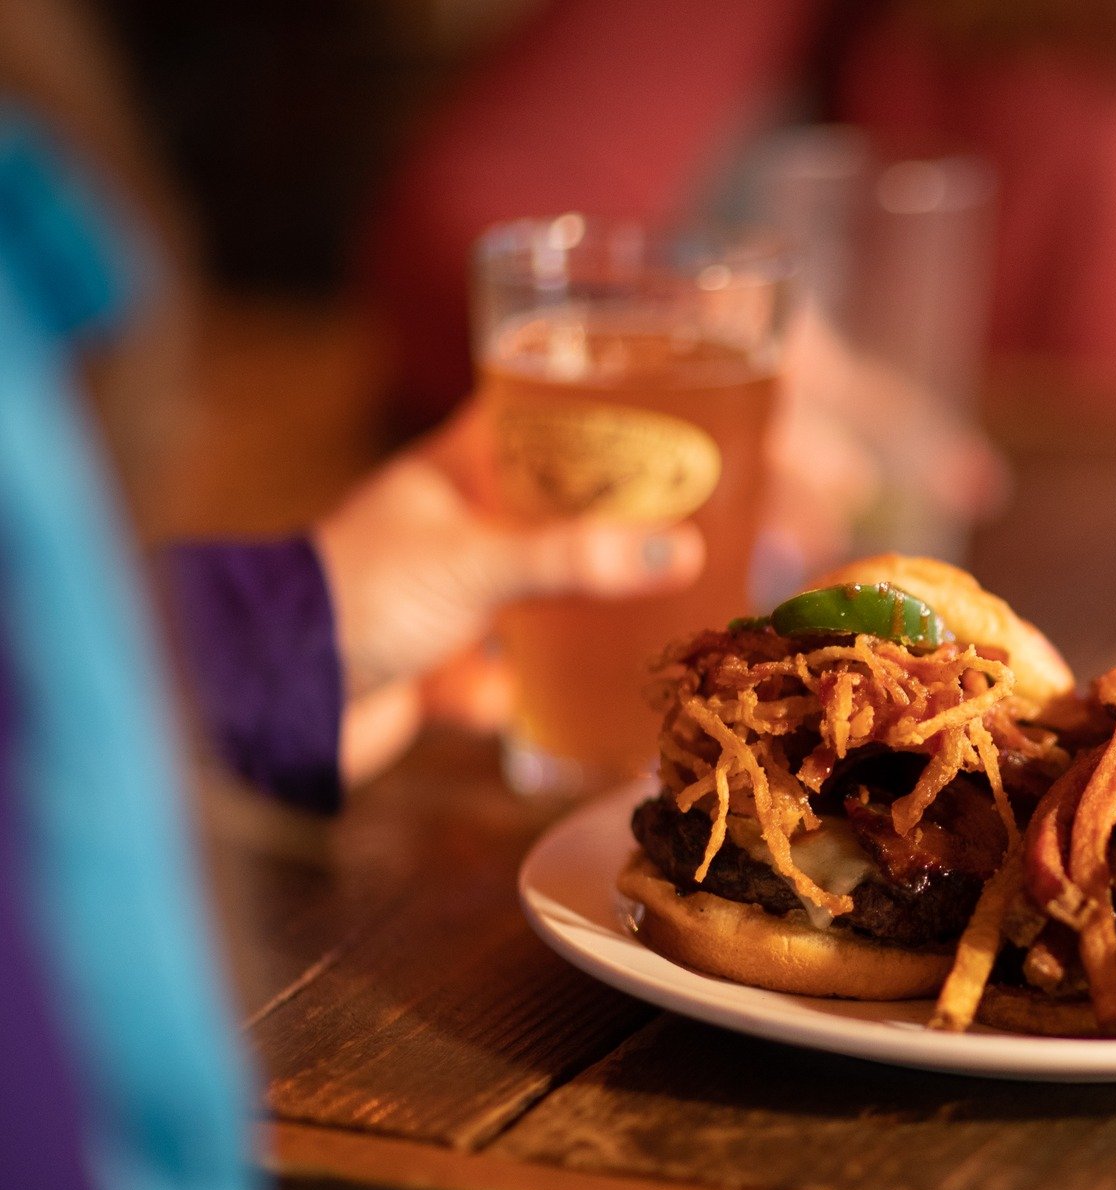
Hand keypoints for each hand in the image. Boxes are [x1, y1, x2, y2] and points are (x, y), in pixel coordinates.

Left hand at [313, 404, 704, 780]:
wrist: (276, 698)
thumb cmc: (356, 596)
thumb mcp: (478, 561)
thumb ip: (577, 556)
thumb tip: (682, 551)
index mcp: (452, 475)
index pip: (533, 420)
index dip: (595, 413)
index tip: (665, 413)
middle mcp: (455, 531)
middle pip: (553, 514)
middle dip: (614, 526)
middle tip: (691, 523)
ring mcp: (449, 601)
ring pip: (539, 597)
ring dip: (585, 612)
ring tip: (661, 612)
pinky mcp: (442, 669)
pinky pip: (506, 678)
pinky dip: (529, 694)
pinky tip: (552, 701)